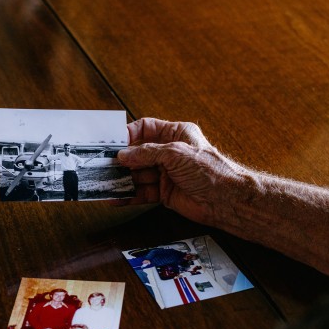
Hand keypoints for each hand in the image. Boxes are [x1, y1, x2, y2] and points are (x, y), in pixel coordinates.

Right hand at [117, 118, 248, 224]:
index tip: (112, 142)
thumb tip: (123, 155)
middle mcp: (169, 153)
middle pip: (138, 153)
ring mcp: (165, 173)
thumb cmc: (209, 170)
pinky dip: (128, 196)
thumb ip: (146, 153)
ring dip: (121, 179)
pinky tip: (115, 198)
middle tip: (102, 165)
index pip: (146, 128)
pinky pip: (141, 192)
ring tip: (104, 183)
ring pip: (137, 174)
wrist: (225, 200)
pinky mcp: (164, 193)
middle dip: (121, 160)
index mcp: (175, 134)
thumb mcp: (175, 154)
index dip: (128, 134)